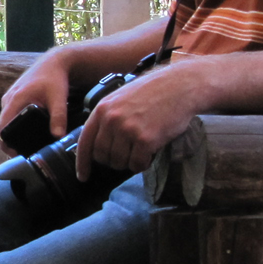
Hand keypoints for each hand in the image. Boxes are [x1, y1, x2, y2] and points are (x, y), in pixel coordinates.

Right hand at [0, 50, 74, 150]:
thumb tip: (58, 136)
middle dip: (7, 141)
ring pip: (4, 120)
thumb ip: (59, 117)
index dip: (4, 142)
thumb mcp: (59, 98)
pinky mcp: (13, 97)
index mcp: (16, 99)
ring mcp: (9, 97)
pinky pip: (8, 114)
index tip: (13, 154)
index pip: (2, 126)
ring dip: (9, 133)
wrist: (53, 63)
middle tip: (20, 155)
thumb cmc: (55, 79)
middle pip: (1, 125)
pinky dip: (12, 125)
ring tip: (22, 147)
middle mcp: (8, 99)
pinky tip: (22, 133)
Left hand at [74, 63, 203, 179]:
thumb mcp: (121, 98)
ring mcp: (128, 130)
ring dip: (129, 162)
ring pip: (119, 162)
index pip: (85, 142)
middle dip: (112, 161)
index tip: (83, 176)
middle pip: (102, 156)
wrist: (180, 87)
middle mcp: (112, 120)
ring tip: (140, 150)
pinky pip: (137, 164)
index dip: (82, 162)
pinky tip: (150, 153)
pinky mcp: (145, 139)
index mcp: (102, 109)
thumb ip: (107, 117)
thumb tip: (98, 144)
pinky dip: (142, 164)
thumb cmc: (153, 92)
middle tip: (126, 155)